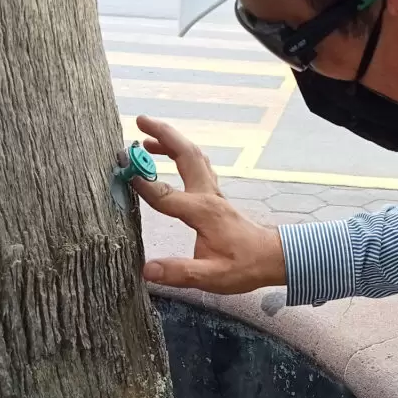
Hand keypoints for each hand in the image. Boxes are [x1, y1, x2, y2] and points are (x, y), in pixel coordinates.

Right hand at [131, 116, 286, 293]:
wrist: (273, 258)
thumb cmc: (245, 266)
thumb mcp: (212, 277)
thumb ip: (180, 272)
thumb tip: (147, 270)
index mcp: (203, 212)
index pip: (167, 195)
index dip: (144, 185)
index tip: (124, 174)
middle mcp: (209, 195)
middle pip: (186, 154)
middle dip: (164, 134)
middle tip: (139, 120)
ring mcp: (214, 193)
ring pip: (194, 156)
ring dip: (172, 141)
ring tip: (146, 138)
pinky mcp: (216, 196)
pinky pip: (198, 165)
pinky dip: (182, 154)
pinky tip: (172, 156)